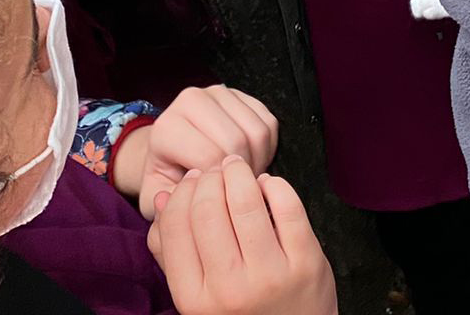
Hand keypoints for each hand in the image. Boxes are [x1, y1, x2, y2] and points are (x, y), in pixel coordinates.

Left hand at [117, 84, 279, 219]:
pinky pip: (269, 122)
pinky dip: (268, 148)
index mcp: (166, 127)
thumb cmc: (169, 179)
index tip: (219, 199)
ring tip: (242, 178)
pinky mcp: (241, 94)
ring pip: (257, 131)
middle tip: (236, 191)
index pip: (210, 157)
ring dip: (258, 162)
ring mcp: (217, 93)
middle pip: (237, 141)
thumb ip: (168, 209)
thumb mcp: (159, 200)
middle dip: (242, 174)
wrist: (172, 154)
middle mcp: (190, 100)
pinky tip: (251, 160)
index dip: (222, 186)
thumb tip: (183, 207)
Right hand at [149, 161, 334, 314]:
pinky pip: (287, 206)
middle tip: (216, 171)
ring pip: (245, 201)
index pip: (176, 225)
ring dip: (239, 173)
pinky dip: (275, 185)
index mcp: (194, 299)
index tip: (193, 181)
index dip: (182, 192)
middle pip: (208, 208)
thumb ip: (173, 251)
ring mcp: (270, 277)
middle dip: (210, 178)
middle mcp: (229, 290)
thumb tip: (163, 198)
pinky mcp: (306, 264)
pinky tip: (267, 185)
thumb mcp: (199, 294)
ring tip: (237, 168)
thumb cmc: (241, 311)